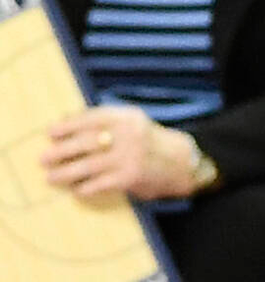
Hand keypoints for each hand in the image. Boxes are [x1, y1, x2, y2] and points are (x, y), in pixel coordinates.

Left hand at [42, 106, 196, 202]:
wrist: (178, 162)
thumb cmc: (145, 142)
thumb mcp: (132, 125)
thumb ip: (105, 123)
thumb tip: (66, 122)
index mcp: (129, 117)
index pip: (95, 117)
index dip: (70, 124)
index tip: (51, 132)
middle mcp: (130, 134)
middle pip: (89, 141)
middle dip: (63, 150)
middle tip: (43, 158)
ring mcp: (130, 156)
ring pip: (90, 165)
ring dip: (66, 173)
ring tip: (50, 177)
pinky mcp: (130, 177)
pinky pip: (100, 184)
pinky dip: (84, 187)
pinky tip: (75, 190)